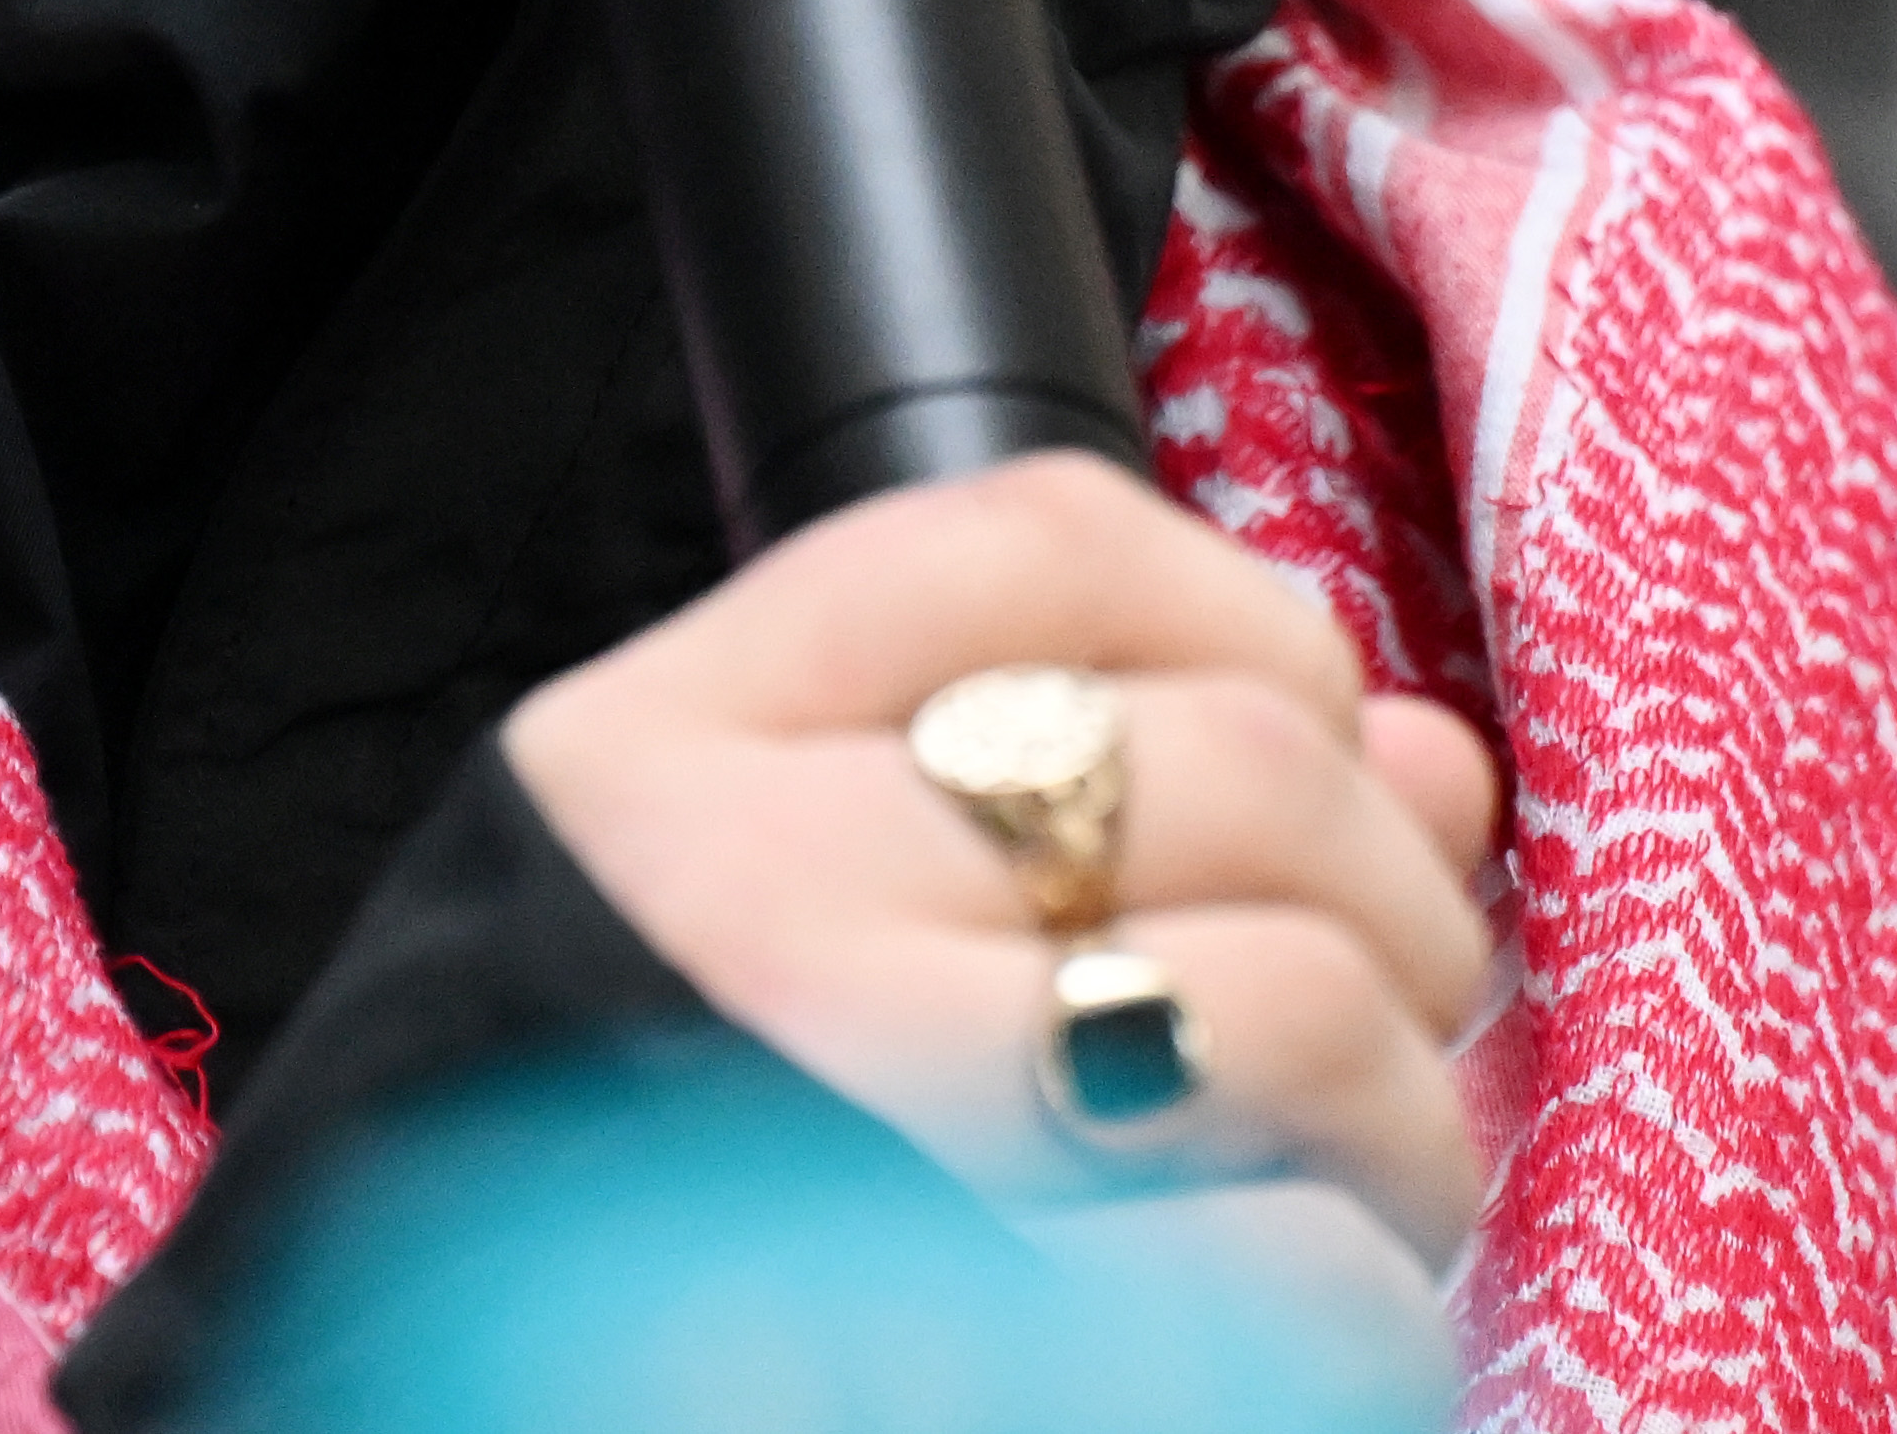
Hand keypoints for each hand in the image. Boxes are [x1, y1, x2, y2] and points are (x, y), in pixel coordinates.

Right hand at [495, 451, 1504, 1259]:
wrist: (458, 1390)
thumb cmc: (643, 1152)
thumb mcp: (761, 905)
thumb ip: (1060, 788)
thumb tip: (1438, 765)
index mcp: (668, 752)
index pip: (1045, 546)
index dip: (1259, 627)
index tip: (1310, 750)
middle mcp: (747, 893)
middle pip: (1234, 763)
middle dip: (1397, 899)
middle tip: (1394, 1014)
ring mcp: (849, 1114)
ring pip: (1294, 998)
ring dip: (1406, 1113)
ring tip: (1366, 1186)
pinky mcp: (968, 1326)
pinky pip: (1284, 1271)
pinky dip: (1358, 1295)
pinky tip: (1307, 1313)